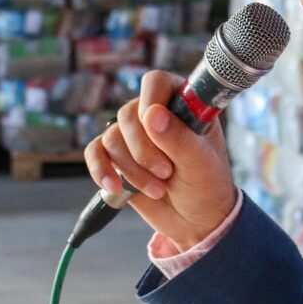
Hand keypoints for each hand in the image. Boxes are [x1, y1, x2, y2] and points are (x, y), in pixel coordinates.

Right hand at [83, 70, 239, 251]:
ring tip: (158, 189)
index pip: (156, 83)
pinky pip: (95, 152)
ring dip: (132, 169)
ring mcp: (132, 135)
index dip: (150, 100)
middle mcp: (153, 113)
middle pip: (128, 115)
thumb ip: (178, 137)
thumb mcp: (200, 163)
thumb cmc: (207, 184)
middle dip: (143, 150)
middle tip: (166, 172)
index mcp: (181, 103)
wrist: (196, 220)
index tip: (154, 126)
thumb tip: (152, 114)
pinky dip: (102, 170)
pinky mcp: (116, 157)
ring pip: (112, 137)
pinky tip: (116, 186)